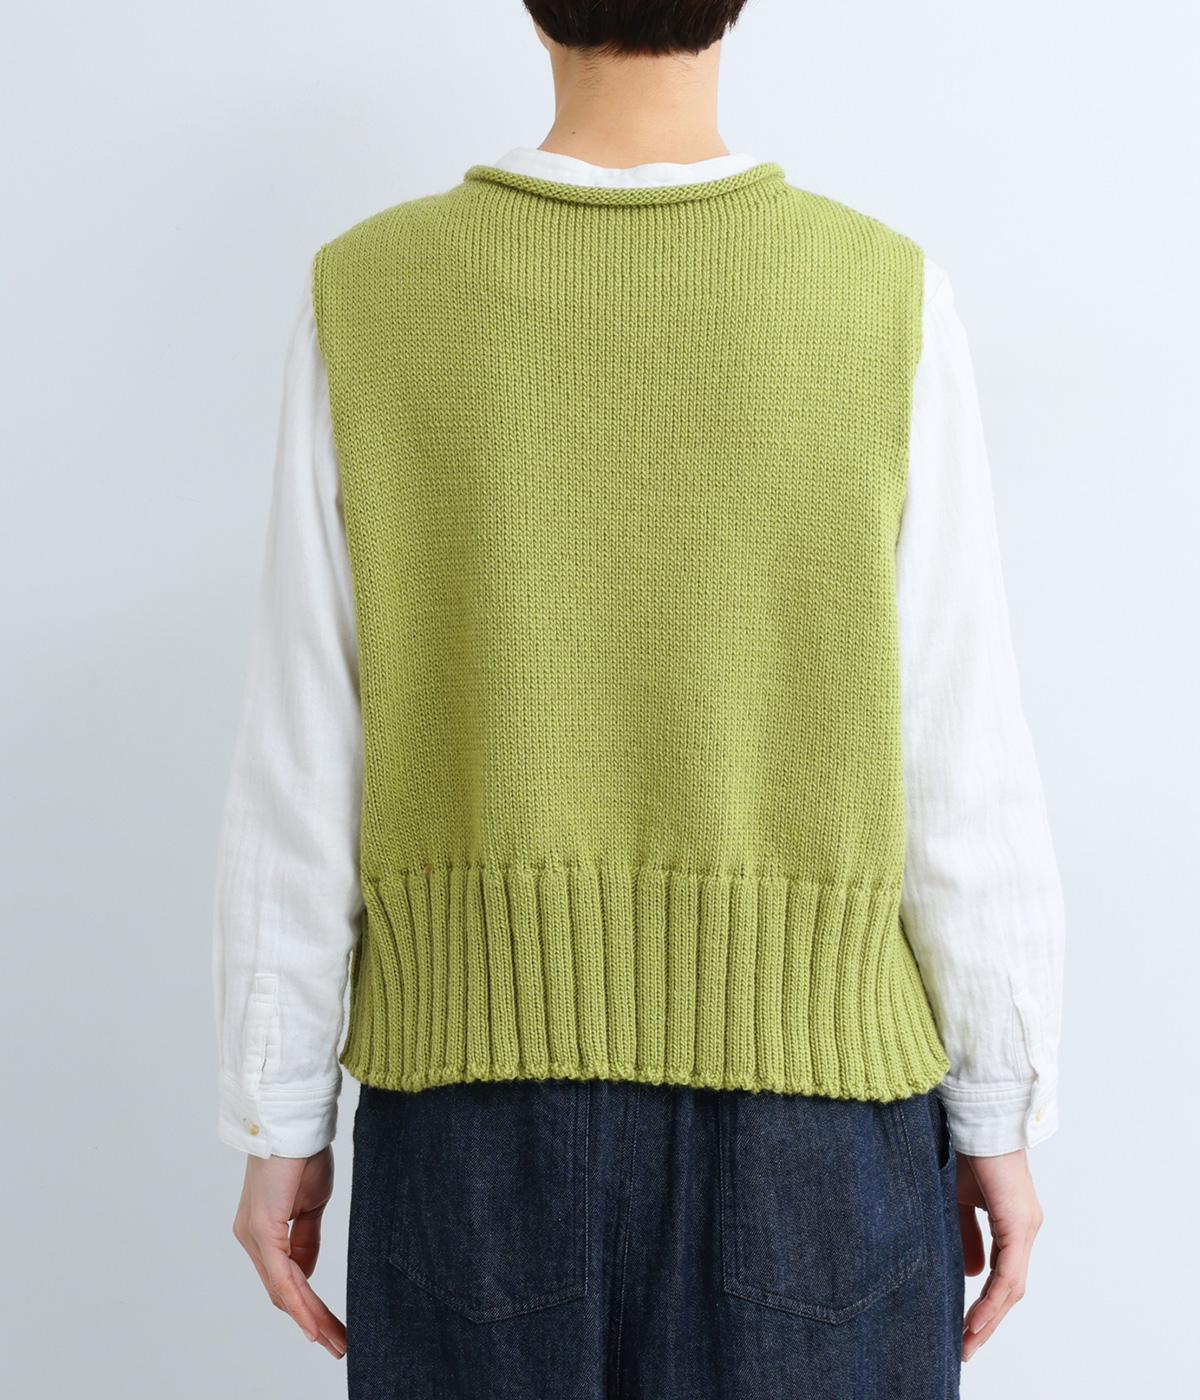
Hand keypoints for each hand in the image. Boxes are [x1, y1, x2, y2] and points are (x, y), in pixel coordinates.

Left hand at [232, 1146, 346, 1359]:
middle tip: (337, 1344)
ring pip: (283, 1290)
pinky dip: (300, 1303)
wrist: (296, 1121)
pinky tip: (315, 1324)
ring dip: (311, 1318)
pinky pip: (284, 1276)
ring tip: (334, 1341)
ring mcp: (254, 1236)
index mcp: (262, 1231)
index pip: (285, 1279)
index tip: (330, 1326)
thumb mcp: (311, 1204)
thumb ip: (306, 1239)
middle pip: (282, 1292)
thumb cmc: (302, 1152)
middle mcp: (251, 1238)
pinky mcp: (263, 1231)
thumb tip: (307, 1272)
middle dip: (312, 1320)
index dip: (307, 1305)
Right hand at [956, 1148, 1043, 1361]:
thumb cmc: (963, 1149)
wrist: (972, 1117)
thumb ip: (966, 1236)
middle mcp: (1025, 1228)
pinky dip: (993, 1298)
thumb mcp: (956, 1199)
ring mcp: (1025, 1226)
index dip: (986, 1306)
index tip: (965, 1330)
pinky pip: (1008, 1272)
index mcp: (1012, 1222)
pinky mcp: (1018, 1223)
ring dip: (990, 1318)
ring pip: (1012, 1287)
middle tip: (966, 1348)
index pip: (1003, 1276)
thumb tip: (971, 1274)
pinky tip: (977, 1317)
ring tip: (968, 1341)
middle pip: (1011, 1290)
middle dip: (988, 1322)